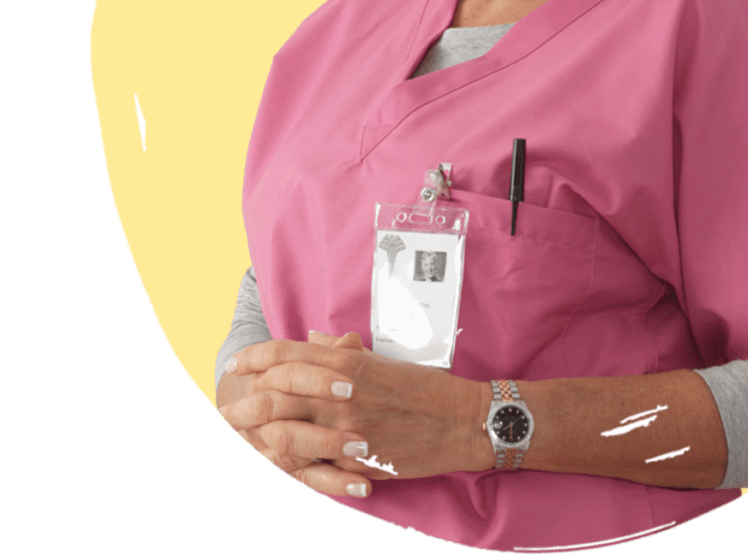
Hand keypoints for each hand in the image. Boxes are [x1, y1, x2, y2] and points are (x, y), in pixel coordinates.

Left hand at [217, 331, 491, 497]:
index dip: (254, 358)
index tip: (237, 364)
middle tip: (228, 408)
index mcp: (348, 366)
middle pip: (275, 395)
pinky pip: (309, 468)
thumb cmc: (421, 387)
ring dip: (256, 437)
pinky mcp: (355, 464)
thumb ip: (338, 352)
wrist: (458, 421)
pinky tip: (272, 463)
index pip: (287, 355)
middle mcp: (342, 398)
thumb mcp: (379, 360)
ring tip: (240, 439)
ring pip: (283, 436)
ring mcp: (347, 434)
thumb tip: (307, 340)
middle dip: (245, 401)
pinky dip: (286, 465)